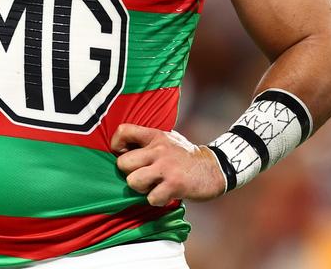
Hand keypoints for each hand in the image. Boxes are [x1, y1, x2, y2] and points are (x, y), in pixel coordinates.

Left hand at [111, 124, 225, 205]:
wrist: (214, 168)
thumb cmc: (185, 156)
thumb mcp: (167, 140)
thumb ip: (147, 143)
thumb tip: (121, 150)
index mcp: (155, 135)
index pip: (123, 131)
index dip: (116, 144)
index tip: (123, 153)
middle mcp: (158, 149)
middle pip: (122, 163)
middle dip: (128, 173)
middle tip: (141, 175)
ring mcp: (166, 167)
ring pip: (133, 182)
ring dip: (140, 189)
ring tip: (152, 186)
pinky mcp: (175, 185)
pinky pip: (151, 198)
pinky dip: (156, 200)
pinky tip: (165, 194)